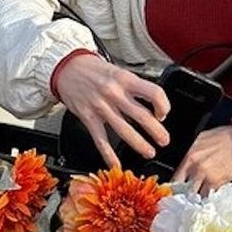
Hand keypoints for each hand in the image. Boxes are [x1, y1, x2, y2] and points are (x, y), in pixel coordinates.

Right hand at [55, 56, 169, 168]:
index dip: (163, 105)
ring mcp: (100, 106)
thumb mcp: (119, 72)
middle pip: (141, 115)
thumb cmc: (95, 70)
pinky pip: (101, 139)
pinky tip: (115, 163)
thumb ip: (134, 87)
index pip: (153, 93)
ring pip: (124, 129)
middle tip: (164, 140)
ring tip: (149, 151)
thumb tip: (153, 103)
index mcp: (125, 79)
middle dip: (156, 131)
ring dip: (139, 143)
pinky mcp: (88, 117)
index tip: (163, 114)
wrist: (68, 67)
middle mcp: (114, 93)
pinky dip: (108, 154)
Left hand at [172, 126, 231, 194]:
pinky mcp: (218, 183)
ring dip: (196, 197)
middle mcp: (196, 168)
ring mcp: (207, 177)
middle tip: (185, 198)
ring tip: (197, 197)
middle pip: (183, 190)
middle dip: (184, 196)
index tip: (174, 193)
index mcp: (189, 157)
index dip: (174, 188)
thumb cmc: (219, 139)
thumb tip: (179, 166)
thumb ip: (187, 155)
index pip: (175, 179)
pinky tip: (208, 194)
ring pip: (196, 196)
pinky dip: (207, 197)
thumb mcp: (197, 141)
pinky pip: (208, 196)